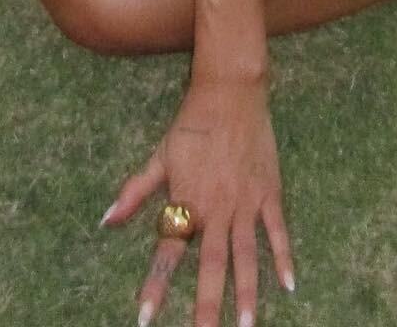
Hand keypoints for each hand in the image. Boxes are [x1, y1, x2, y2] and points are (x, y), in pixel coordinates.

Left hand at [101, 75, 294, 326]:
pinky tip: (290, 285)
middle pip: (211, 266)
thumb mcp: (160, 156)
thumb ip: (136, 191)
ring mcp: (246, 202)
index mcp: (187, 200)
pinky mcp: (269, 192)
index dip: (156, 286)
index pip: (168, 252)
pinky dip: (284, 257)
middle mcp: (217, 208)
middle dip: (207, 306)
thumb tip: (107, 220)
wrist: (230, 92)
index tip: (145, 318)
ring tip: (248, 326)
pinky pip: (278, 231)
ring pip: (247, 256)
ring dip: (248, 293)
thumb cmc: (191, 125)